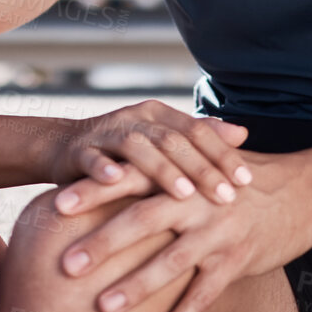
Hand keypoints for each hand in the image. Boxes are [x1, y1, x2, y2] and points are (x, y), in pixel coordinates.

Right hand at [46, 100, 254, 209]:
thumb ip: (198, 136)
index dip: (223, 154)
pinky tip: (117, 182)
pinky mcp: (79, 151)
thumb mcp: (161, 141)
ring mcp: (106, 133)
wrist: (64, 148)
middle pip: (174, 140)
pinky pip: (92, 158)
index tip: (247, 181)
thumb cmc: (124, 152)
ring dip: (161, 170)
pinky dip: (103, 169)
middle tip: (226, 196)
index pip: (198, 130)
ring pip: (138, 147)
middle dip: (201, 169)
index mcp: (159, 115)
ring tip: (185, 195)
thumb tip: (243, 133)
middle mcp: (135, 119)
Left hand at [59, 144, 311, 311]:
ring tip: (102, 307)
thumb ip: (162, 164)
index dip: (93, 191)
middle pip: (143, 220)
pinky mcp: (239, 260)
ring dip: (136, 286)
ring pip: (172, 262)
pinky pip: (206, 296)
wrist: (304, 191)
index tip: (56, 205)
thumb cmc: (242, 177)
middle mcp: (198, 200)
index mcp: (183, 173)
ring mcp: (219, 232)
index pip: (131, 179)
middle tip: (65, 263)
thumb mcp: (204, 161)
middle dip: (102, 243)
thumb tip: (111, 163)